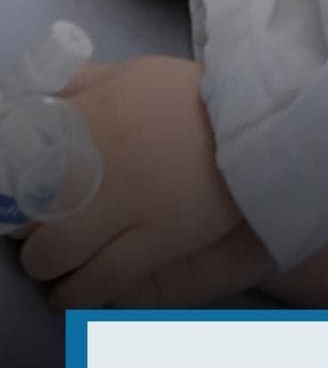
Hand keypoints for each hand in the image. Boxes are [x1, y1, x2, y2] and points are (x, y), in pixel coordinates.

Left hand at [18, 56, 270, 307]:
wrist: (262, 119)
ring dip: (47, 266)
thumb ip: (84, 84)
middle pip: (25, 221)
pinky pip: (94, 283)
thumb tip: (39, 97)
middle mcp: (91, 167)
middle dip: (28, 233)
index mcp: (84, 121)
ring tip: (57, 265)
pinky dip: (75, 293)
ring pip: (51, 259)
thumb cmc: (197, 97)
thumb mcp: (136, 74)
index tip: (21, 200)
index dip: (11, 192)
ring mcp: (121, 208)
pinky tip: (74, 290)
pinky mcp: (153, 241)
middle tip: (43, 232)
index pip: (13, 165)